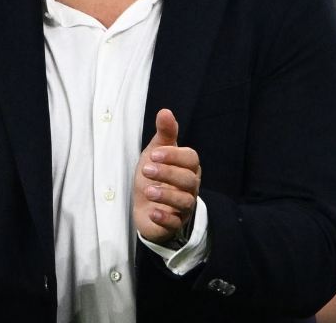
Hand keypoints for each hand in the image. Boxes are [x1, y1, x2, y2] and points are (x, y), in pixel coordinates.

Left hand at [133, 109, 200, 244]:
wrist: (145, 206)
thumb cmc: (154, 175)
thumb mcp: (157, 152)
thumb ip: (164, 134)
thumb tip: (165, 111)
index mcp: (187, 168)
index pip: (191, 159)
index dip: (174, 156)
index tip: (154, 154)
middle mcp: (189, 187)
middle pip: (189, 180)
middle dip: (168, 174)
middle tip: (146, 170)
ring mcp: (183, 207)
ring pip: (185, 202)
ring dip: (166, 195)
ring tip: (148, 191)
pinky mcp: (174, 223)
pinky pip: (175, 223)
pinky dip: (164, 217)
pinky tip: (152, 211)